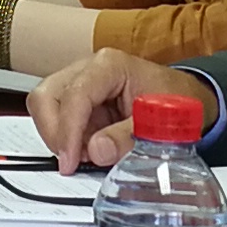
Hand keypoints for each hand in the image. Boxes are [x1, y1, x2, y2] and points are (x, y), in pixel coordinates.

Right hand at [34, 47, 187, 167]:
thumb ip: (128, 138)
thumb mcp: (159, 123)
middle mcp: (87, 69)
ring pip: (45, 108)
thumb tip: (97, 150)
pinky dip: (67, 140)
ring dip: (59, 138)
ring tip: (89, 154)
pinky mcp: (76, 102)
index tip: (70, 161)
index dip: (67, 131)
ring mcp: (78, 84)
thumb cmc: (174, 102)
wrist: (182, 101)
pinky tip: (89, 149)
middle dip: (55, 133)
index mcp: (109, 65)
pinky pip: (56, 121)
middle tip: (72, 161)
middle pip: (46, 97)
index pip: (74, 95)